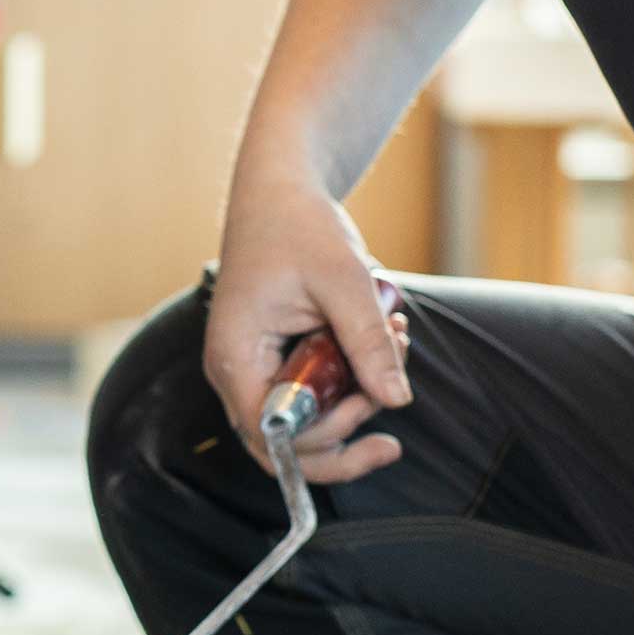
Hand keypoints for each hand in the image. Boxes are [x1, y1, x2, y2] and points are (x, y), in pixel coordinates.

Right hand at [206, 170, 412, 486]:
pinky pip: (315, 393)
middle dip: (346, 433)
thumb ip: (368, 343)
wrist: (280, 189)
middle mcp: (238, 372)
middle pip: (286, 445)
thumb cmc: (298, 224)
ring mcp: (255, 368)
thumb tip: (396, 400)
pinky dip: (352, 378)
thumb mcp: (343, 279)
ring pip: (306, 422)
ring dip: (358, 398)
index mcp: (236, 356)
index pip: (272, 435)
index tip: (371, 400)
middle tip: (391, 392)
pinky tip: (384, 339)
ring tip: (395, 342)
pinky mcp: (278, 359)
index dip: (326, 437)